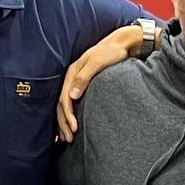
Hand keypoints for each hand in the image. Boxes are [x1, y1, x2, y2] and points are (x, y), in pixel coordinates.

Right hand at [57, 24, 143, 139]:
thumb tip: (71, 96)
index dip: (67, 115)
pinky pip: (72, 103)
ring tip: (67, 138)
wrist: (123, 44)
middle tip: (69, 140)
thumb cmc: (112, 53)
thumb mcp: (98, 62)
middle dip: (63, 123)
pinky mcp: (83, 85)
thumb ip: (84, 77)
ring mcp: (76, 82)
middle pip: (62, 104)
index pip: (64, 99)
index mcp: (72, 72)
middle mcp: (72, 78)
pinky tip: (71, 126)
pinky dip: (69, 116)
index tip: (74, 129)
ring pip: (65, 106)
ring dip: (64, 122)